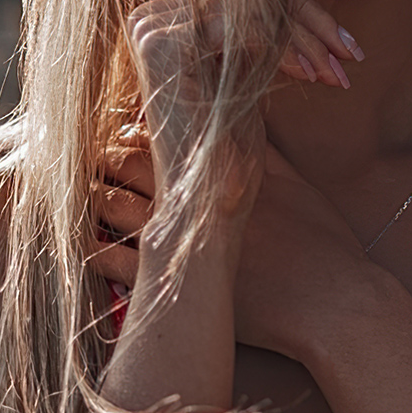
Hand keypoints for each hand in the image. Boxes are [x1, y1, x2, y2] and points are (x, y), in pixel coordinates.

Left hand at [88, 128, 373, 364]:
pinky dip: (94, 250)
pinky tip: (84, 244)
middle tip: (86, 149)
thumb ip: (258, 144)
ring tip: (81, 189)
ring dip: (92, 194)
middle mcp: (189, 198)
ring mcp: (175, 240)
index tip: (119, 122)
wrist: (330, 300)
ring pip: (110, 206)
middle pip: (123, 162)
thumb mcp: (289, 181)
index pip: (155, 133)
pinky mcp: (170, 283)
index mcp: (213, 168)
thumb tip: (241, 111)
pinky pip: (113, 263)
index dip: (130, 125)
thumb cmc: (319, 240)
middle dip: (101, 153)